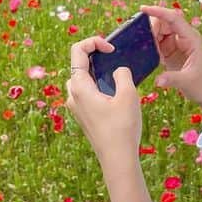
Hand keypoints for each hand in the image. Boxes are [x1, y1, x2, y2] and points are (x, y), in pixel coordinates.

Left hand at [65, 35, 142, 167]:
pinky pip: (87, 92)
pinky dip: (98, 85)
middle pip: (78, 64)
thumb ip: (122, 74)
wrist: (118, 159)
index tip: (112, 49)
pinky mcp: (83, 116)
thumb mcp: (128, 95)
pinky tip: (116, 93)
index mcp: (79, 86)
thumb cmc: (122, 127)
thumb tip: (118, 70)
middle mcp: (73, 95)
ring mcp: (76, 107)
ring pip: (82, 79)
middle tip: (115, 58)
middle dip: (95, 56)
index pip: (78, 51)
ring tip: (116, 74)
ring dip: (97, 71)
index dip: (95, 42)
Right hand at [140, 5, 201, 104]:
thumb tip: (158, 80)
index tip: (143, 9)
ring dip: (150, 36)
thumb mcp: (187, 82)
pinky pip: (157, 41)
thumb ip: (172, 79)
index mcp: (191, 38)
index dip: (159, 12)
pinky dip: (150, 44)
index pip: (174, 18)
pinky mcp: (170, 50)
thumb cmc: (201, 84)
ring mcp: (176, 42)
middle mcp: (184, 37)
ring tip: (145, 48)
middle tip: (143, 40)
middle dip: (152, 27)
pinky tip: (147, 52)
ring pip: (159, 30)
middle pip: (164, 22)